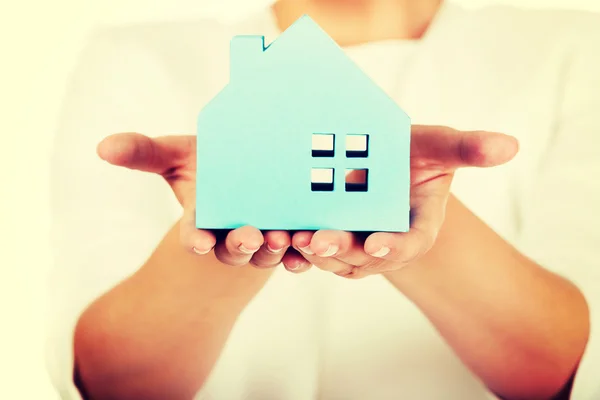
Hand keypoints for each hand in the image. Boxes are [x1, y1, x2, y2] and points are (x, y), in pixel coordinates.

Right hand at [97, 133, 309, 269]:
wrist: (250, 166)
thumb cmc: (209, 164)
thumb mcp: (177, 154)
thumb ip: (144, 152)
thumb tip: (103, 146)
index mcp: (202, 219)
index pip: (194, 235)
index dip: (195, 239)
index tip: (199, 242)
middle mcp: (231, 235)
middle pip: (234, 249)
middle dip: (240, 245)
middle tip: (250, 237)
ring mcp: (262, 239)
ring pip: (267, 254)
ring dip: (274, 249)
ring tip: (282, 237)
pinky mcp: (289, 240)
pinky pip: (296, 253)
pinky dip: (302, 253)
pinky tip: (308, 245)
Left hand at [285, 125, 518, 278]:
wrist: (378, 161)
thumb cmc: (412, 154)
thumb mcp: (437, 146)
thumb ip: (466, 148)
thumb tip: (510, 145)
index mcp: (417, 226)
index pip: (411, 243)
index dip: (397, 246)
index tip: (378, 243)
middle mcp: (386, 242)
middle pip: (365, 256)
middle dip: (343, 250)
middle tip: (320, 240)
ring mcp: (356, 244)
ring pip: (334, 258)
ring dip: (314, 253)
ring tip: (293, 239)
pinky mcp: (328, 240)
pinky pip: (312, 252)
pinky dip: (295, 250)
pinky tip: (279, 238)